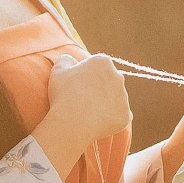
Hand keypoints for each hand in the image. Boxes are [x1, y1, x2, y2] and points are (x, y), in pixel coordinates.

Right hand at [33, 53, 131, 179]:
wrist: (73, 122)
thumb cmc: (64, 94)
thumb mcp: (58, 70)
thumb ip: (65, 60)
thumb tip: (69, 59)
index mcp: (103, 62)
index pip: (96, 65)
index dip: (85, 74)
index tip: (76, 85)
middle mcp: (118, 76)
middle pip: (108, 80)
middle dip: (98, 87)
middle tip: (81, 98)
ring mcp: (124, 97)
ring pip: (115, 98)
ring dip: (105, 102)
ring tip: (88, 112)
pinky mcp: (126, 115)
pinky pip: (118, 115)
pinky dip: (110, 118)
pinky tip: (96, 121)